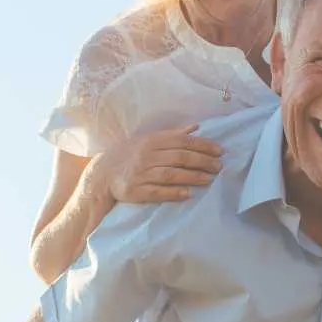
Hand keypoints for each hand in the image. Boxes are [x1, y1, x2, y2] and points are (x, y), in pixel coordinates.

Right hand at [90, 124, 221, 203]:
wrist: (102, 173)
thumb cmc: (130, 154)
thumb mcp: (148, 140)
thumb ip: (173, 134)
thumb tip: (196, 127)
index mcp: (151, 141)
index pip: (182, 141)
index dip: (202, 145)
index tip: (219, 151)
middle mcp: (146, 156)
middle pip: (179, 157)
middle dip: (202, 161)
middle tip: (219, 166)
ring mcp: (140, 174)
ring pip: (170, 174)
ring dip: (192, 177)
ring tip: (209, 179)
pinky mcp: (135, 191)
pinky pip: (156, 192)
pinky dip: (172, 192)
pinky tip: (187, 194)